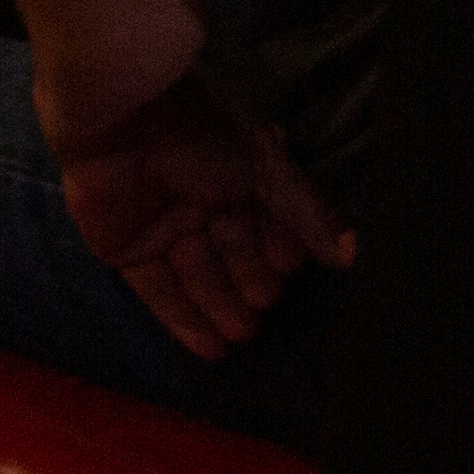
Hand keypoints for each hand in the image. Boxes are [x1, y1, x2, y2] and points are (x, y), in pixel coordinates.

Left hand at [55, 72, 354, 363]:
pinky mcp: (127, 250)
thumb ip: (307, 214)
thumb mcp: (267, 170)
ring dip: (221, 307)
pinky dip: (183, 321)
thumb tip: (352, 255)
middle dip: (251, 282)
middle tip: (268, 311)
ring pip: (198, 277)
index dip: (278, 249)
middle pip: (232, 253)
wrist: (121, 121)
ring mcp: (162, 227)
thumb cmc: (201, 136)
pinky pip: (159, 292)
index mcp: (235, 173)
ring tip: (246, 336)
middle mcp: (201, 201)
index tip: (292, 273)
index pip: (266, 221)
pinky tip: (210, 352)